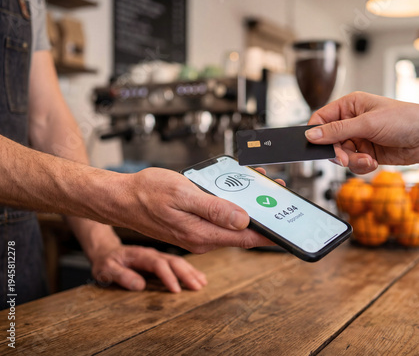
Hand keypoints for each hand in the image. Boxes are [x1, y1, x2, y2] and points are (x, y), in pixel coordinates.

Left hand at [90, 244, 206, 292]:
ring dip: (191, 271)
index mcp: (140, 255)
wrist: (106, 251)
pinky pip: (177, 264)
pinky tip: (199, 277)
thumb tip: (139, 285)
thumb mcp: (105, 270)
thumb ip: (120, 276)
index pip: (158, 264)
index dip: (168, 276)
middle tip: (198, 287)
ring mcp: (157, 256)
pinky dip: (189, 270)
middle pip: (173, 261)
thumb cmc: (105, 262)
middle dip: (186, 274)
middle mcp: (152, 253)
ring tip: (202, 282)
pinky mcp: (160, 260)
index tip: (176, 291)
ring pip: (178, 261)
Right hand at [112, 168, 281, 253]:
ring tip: (259, 189)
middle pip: (241, 232)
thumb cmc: (147, 193)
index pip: (245, 238)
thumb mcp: (182, 194)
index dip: (268, 231)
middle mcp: (201, 239)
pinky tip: (233, 195)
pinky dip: (230, 209)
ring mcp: (196, 235)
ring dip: (246, 211)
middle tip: (275, 195)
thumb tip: (242, 219)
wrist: (121, 199)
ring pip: (230, 226)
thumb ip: (214, 209)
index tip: (285, 225)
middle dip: (261, 216)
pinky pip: (218, 221)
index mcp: (201, 234)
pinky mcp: (192, 228)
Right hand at [305, 92, 418, 173]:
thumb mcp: (368, 123)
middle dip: (337, 152)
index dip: (316, 133)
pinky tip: (374, 162)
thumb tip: (312, 135)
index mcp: (349, 106)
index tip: (316, 146)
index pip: (321, 119)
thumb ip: (337, 130)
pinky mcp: (367, 153)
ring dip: (352, 161)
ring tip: (368, 159)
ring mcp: (359, 138)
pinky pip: (353, 164)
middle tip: (345, 158)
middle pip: (329, 141)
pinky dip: (361, 166)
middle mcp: (352, 122)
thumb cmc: (406, 120)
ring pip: (340, 155)